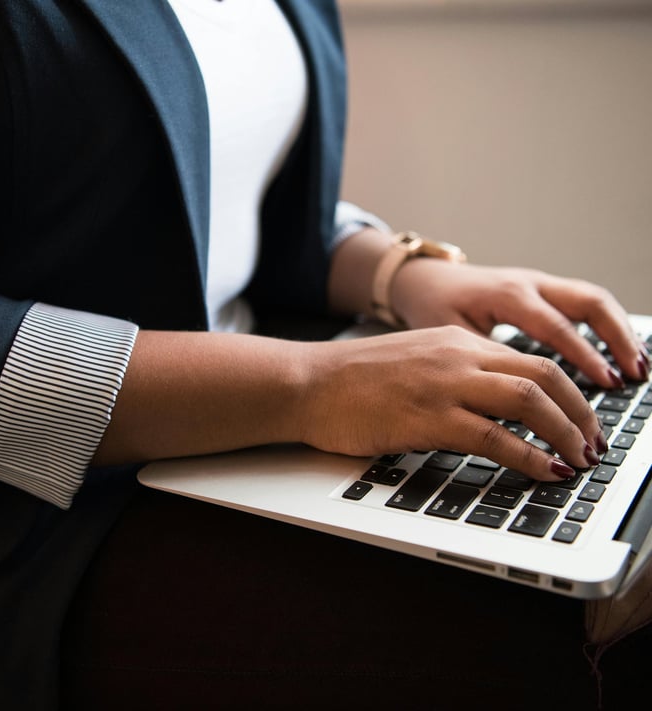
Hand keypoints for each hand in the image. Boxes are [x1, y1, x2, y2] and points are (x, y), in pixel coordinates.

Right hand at [297, 325, 605, 481]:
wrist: (308, 383)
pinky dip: (529, 457)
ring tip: (579, 459)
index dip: (569, 392)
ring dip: (565, 433)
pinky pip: (495, 437)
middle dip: (581, 412)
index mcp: (455, 341)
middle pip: (544, 375)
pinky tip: (545, 471)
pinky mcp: (427, 418)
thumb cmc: (352, 379)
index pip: (532, 359)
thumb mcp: (413, 362)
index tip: (581, 418)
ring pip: (529, 401)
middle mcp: (457, 356)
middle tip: (593, 442)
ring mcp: (443, 385)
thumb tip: (493, 409)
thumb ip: (455, 375)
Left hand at [388, 259, 648, 387]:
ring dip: (619, 331)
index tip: (607, 382)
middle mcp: (529, 284)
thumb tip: (510, 403)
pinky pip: (582, 302)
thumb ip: (481, 363)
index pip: (557, 327)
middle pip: (589, 302)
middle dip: (617, 338)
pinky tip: (618, 352)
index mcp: (507, 295)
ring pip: (592, 299)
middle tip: (635, 374)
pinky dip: (605, 326)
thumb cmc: (432, 308)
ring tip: (638, 367)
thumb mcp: (450, 336)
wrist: (423, 280)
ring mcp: (538, 283)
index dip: (585, 356)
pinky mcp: (541, 289)